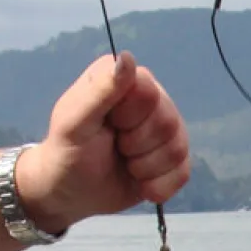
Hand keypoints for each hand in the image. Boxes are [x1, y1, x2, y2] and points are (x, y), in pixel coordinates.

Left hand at [13, 52, 190, 235]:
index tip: (110, 125)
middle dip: (138, 146)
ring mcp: (166, 131)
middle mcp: (151, 100)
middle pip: (169, 123)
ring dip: (146, 168)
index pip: (150, 92)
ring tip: (125, 165)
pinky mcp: (175, 160)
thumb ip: (101, 90)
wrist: (73, 193)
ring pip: (178, 150)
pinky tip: (139, 182)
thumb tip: (128, 58)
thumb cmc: (68, 151)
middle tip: (116, 148)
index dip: (132, 117)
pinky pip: (183, 174)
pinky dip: (158, 186)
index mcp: (125, 80)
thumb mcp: (74, 120)